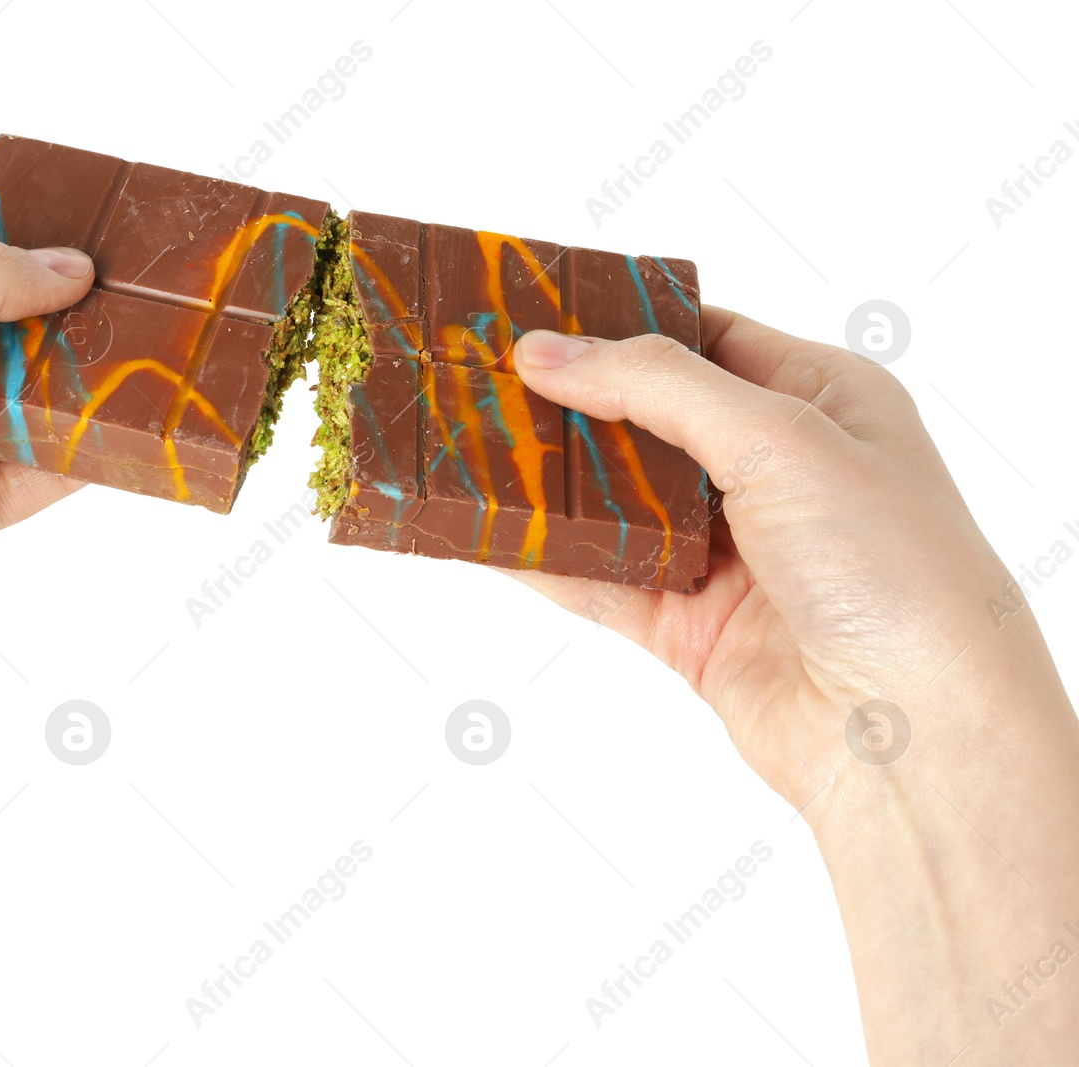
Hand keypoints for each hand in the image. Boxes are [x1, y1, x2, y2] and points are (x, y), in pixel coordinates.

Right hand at [510, 309, 1078, 1063]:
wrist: (916, 735)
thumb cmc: (893, 569)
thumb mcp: (781, 437)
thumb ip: (657, 387)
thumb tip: (548, 352)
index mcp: (822, 402)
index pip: (707, 339)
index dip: (623, 324)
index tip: (537, 312)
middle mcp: (778, 472)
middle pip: (647, 421)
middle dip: (569, 404)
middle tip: (480, 376)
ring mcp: (731, 554)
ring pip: (616, 504)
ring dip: (548, 483)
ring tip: (463, 447)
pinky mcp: (692, 627)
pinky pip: (600, 582)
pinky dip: (544, 559)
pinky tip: (485, 534)